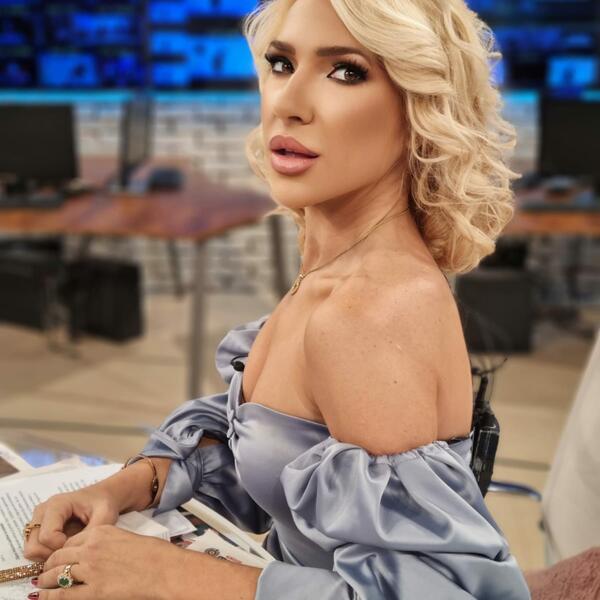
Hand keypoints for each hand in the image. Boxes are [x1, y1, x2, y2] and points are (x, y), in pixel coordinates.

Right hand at [24, 485, 119, 560]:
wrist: (102, 496)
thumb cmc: (104, 504)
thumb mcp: (105, 516)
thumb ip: (91, 533)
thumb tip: (76, 553)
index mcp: (57, 505)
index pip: (47, 537)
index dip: (61, 548)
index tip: (78, 545)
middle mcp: (42, 512)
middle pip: (33, 546)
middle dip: (53, 555)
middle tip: (72, 551)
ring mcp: (37, 520)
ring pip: (31, 550)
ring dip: (49, 556)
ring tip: (70, 548)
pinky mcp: (38, 529)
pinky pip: (35, 550)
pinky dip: (48, 554)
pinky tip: (65, 547)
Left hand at [34, 524, 189, 599]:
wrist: (164, 569)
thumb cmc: (153, 554)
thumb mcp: (126, 539)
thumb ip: (107, 544)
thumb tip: (95, 558)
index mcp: (101, 531)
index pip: (71, 541)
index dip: (62, 552)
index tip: (58, 559)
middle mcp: (91, 547)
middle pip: (60, 556)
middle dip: (49, 566)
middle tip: (45, 574)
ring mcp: (90, 569)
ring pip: (56, 575)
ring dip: (46, 582)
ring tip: (42, 587)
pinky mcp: (93, 591)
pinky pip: (62, 595)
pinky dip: (50, 597)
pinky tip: (44, 599)